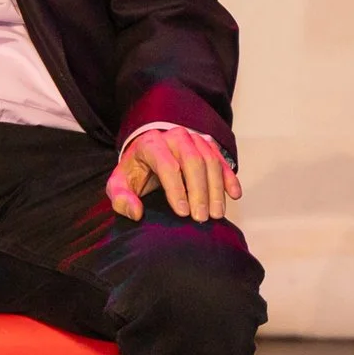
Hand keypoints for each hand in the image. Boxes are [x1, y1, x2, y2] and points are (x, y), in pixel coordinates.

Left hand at [107, 126, 241, 221]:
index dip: (177, 190)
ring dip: (216, 189)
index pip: (167, 165)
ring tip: (216, 214)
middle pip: (193, 161)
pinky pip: (221, 159)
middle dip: (199, 191)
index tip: (183, 213)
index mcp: (151, 144)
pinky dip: (229, 178)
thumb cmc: (134, 172)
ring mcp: (193, 138)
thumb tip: (136, 212)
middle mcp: (174, 136)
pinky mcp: (206, 144)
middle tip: (202, 218)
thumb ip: (121, 199)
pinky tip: (234, 195)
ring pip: (210, 160)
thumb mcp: (119, 184)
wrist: (147, 154)